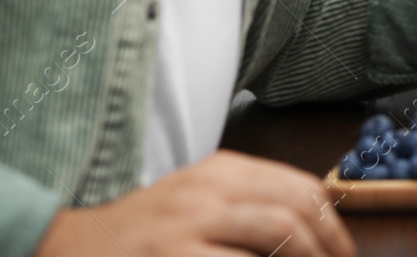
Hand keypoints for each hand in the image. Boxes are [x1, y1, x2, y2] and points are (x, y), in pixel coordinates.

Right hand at [36, 151, 352, 256]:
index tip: (343, 252)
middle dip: (330, 246)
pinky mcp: (175, 256)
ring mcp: (192, 223)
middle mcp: (212, 189)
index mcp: (223, 169)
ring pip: (280, 234)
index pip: (303, 187)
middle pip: (299, 209)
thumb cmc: (145, 230)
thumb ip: (250, 204)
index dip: (334, 225)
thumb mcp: (200, 200)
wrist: (72, 245)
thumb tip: (316, 228)